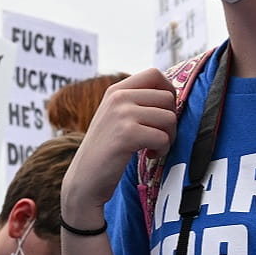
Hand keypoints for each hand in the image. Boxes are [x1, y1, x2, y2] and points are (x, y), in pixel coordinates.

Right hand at [61, 67, 176, 216]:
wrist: (84, 180)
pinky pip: (163, 137)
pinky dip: (162, 150)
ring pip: (169, 118)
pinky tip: (148, 156)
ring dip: (168, 137)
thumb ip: (136, 103)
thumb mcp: (115, 117)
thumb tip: (171, 95)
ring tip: (153, 147)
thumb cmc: (105, 151)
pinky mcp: (127, 134)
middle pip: (167, 97)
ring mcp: (121, 114)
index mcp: (116, 90)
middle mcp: (118, 97)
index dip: (168, 92)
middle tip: (158, 137)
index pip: (154, 74)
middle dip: (171, 120)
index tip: (162, 113)